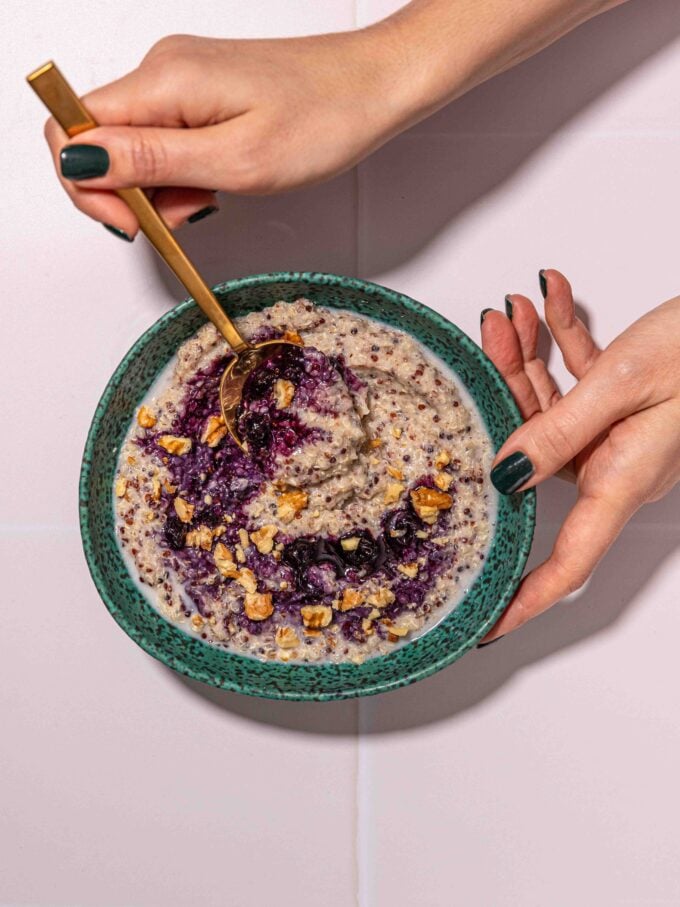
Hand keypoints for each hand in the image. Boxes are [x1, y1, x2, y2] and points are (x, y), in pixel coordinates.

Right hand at [42, 0, 626, 238]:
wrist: (376, 87)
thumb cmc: (325, 119)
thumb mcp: (236, 160)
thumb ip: (152, 164)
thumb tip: (79, 160)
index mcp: (164, 81)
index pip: (72, 130)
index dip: (88, 185)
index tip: (133, 223)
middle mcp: (163, 71)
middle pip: (98, 139)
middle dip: (127, 193)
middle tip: (181, 217)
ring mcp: (181, 80)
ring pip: (133, 146)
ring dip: (160, 189)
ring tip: (212, 198)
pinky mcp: (201, 93)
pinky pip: (166, 141)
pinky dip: (182, 175)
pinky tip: (215, 186)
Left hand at [480, 270, 679, 641]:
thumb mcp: (622, 384)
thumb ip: (558, 431)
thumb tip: (505, 475)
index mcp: (622, 480)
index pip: (568, 562)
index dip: (525, 599)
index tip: (484, 624)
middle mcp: (618, 464)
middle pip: (534, 453)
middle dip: (504, 397)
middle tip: (488, 343)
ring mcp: (620, 432)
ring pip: (548, 409)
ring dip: (527, 359)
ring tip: (512, 313)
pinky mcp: (625, 401)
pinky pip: (577, 381)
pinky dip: (559, 344)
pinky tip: (547, 303)